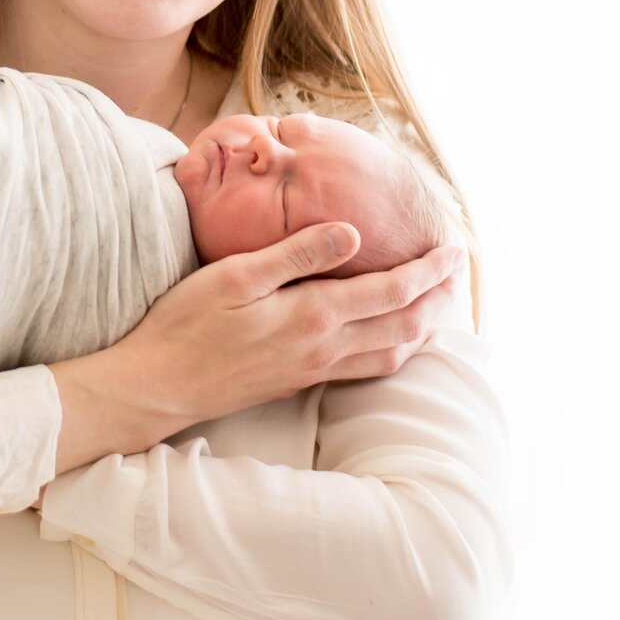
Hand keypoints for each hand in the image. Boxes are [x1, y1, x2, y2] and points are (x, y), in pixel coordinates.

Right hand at [117, 223, 468, 428]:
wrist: (157, 387)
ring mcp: (313, 370)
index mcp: (313, 316)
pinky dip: (394, 350)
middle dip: (440, 299)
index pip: (392, 291)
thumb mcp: (236, 275)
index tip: (456, 249)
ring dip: (424, 329)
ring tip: (441, 305)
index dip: (430, 271)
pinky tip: (392, 339)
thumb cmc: (186, 324)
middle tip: (462, 274)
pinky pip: (366, 369)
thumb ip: (297, 254)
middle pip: (404, 326)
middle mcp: (323, 349)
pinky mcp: (299, 382)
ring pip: (391, 354)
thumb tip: (352, 233)